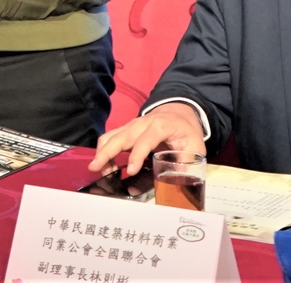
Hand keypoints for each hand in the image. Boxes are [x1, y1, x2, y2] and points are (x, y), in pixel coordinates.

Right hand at [89, 102, 205, 175]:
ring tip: (98, 169)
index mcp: (160, 126)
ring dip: (102, 152)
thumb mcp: (195, 145)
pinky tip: (104, 163)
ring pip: (110, 136)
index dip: (136, 156)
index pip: (145, 141)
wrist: (179, 112)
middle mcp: (141, 123)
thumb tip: (179, 178)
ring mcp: (131, 125)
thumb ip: (187, 161)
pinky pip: (110, 137)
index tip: (130, 171)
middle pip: (120, 137)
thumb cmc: (186, 130)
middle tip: (96, 168)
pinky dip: (103, 149)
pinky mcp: (126, 129)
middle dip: (106, 153)